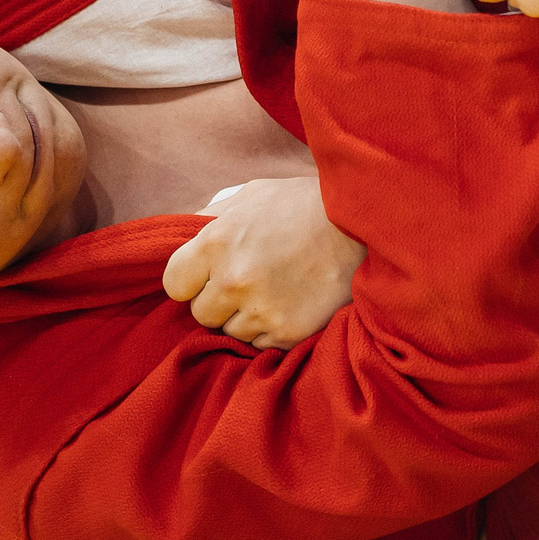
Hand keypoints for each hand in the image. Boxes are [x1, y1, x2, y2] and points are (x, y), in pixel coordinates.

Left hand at [160, 177, 366, 349]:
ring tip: (277, 290)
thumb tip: (183, 235)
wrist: (364, 221)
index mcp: (216, 242)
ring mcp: (262, 309)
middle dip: (219, 301)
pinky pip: (262, 344)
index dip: (192, 280)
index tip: (209, 275)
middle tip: (248, 282)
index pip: (174, 284)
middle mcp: (234, 279)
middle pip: (201, 314)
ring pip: (232, 332)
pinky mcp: (289, 332)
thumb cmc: (304, 204)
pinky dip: (273, 329)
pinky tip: (292, 303)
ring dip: (248, 316)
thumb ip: (212, 217)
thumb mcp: (252, 196)